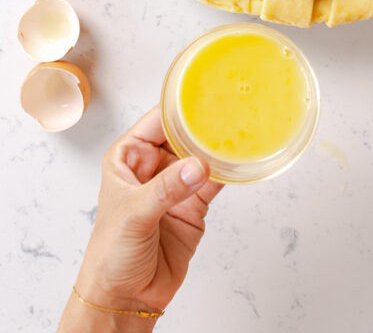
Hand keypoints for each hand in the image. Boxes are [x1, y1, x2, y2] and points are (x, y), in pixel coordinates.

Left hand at [74, 106, 222, 316]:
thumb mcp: (133, 215)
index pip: (157, 120)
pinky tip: (239, 160)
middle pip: (184, 134)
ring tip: (240, 130)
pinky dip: (228, 171)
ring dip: (218, 146)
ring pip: (202, 155)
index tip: (203, 95)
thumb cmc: (110, 254)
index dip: (179, 107)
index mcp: (129, 157)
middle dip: (204, 123)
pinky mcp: (194, 205)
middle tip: (229, 108)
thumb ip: (166, 189)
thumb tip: (196, 167)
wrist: (126, 300)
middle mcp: (154, 166)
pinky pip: (214, 181)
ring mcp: (176, 185)